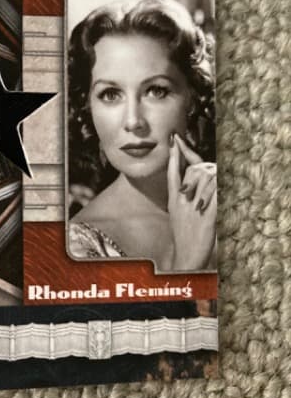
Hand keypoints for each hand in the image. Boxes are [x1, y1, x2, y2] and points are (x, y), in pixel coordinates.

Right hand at [166, 133, 216, 272]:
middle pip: (194, 172)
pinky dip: (222, 189)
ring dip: (217, 178)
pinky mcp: (208, 218)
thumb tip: (188, 180)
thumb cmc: (184, 236)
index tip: (175, 140)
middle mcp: (182, 201)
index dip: (176, 154)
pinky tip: (225, 185)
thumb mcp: (176, 212)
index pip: (173, 171)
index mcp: (174, 199)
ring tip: (220, 179)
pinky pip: (217, 197)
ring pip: (207, 180)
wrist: (186, 257)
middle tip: (211, 167)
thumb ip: (182, 195)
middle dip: (205, 166)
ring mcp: (194, 209)